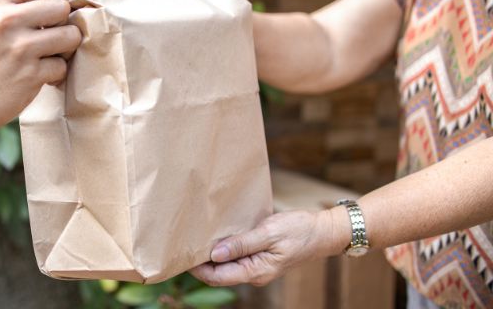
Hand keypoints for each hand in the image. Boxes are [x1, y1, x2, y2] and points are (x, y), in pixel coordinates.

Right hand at [0, 0, 83, 149]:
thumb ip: (12, 10)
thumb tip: (54, 2)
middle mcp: (8, 21)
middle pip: (61, 6)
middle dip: (65, 22)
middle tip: (56, 36)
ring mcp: (20, 48)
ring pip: (70, 35)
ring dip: (66, 48)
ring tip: (51, 56)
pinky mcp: (30, 75)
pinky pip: (61, 66)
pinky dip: (55, 74)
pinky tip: (39, 78)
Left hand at [190, 209, 349, 286]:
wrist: (324, 230)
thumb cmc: (299, 230)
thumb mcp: (269, 233)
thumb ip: (242, 244)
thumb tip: (215, 254)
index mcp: (256, 271)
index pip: (218, 277)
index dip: (198, 268)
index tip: (182, 255)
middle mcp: (255, 273)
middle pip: (219, 274)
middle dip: (201, 263)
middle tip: (184, 244)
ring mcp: (258, 266)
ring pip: (227, 265)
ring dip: (212, 255)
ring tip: (196, 238)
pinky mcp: (260, 256)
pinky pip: (237, 257)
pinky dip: (225, 248)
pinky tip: (217, 235)